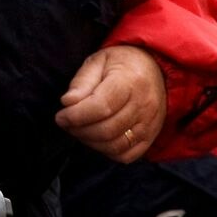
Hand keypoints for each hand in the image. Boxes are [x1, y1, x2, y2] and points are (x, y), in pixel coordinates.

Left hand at [54, 44, 166, 161]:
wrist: (155, 70)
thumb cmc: (121, 65)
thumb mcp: (98, 62)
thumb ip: (82, 82)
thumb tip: (68, 103)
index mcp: (130, 80)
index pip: (101, 106)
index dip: (76, 116)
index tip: (61, 116)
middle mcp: (144, 104)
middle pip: (107, 129)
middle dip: (80, 131)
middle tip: (67, 124)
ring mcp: (150, 123)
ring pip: (115, 145)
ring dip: (91, 142)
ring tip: (80, 131)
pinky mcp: (151, 136)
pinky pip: (126, 155)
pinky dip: (107, 152)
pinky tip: (98, 140)